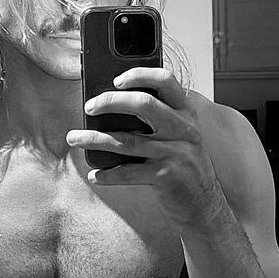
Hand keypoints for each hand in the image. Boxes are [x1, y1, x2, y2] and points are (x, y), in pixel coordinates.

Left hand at [66, 68, 223, 229]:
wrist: (204, 203)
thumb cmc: (184, 164)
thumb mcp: (181, 134)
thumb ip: (159, 117)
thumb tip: (113, 105)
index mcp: (186, 112)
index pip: (166, 80)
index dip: (140, 74)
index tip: (116, 78)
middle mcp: (183, 128)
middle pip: (143, 104)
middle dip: (110, 102)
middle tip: (89, 107)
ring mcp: (175, 152)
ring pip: (126, 140)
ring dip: (94, 138)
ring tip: (74, 137)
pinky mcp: (166, 176)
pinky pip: (128, 172)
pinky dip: (107, 174)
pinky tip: (95, 174)